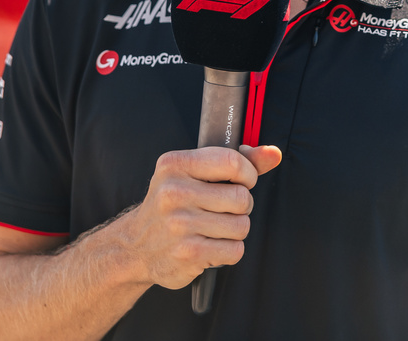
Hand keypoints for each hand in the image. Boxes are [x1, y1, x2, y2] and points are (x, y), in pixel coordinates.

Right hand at [121, 144, 280, 290]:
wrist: (134, 246)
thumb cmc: (172, 205)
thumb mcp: (194, 173)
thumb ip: (236, 161)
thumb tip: (273, 153)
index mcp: (175, 164)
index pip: (231, 162)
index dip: (248, 174)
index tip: (243, 181)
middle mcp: (174, 192)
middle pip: (241, 197)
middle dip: (242, 206)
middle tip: (223, 209)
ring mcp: (180, 224)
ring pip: (241, 225)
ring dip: (235, 229)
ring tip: (214, 228)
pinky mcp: (188, 253)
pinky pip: (235, 250)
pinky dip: (229, 250)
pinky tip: (210, 245)